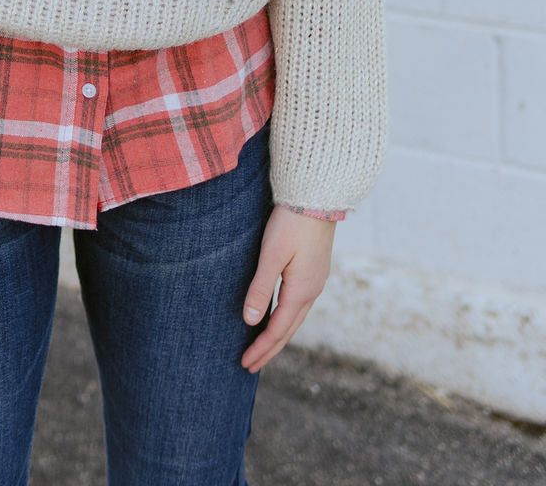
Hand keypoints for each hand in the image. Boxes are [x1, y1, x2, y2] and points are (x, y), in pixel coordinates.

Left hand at [240, 205, 335, 372]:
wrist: (317, 197)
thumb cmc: (291, 223)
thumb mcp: (272, 255)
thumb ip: (261, 288)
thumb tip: (250, 321)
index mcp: (301, 292)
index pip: (277, 330)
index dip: (261, 349)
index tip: (244, 364)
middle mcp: (312, 291)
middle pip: (288, 329)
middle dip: (269, 349)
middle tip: (250, 365)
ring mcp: (316, 281)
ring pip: (295, 318)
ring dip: (278, 335)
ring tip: (263, 347)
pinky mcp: (315, 270)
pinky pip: (299, 304)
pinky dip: (286, 318)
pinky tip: (278, 315)